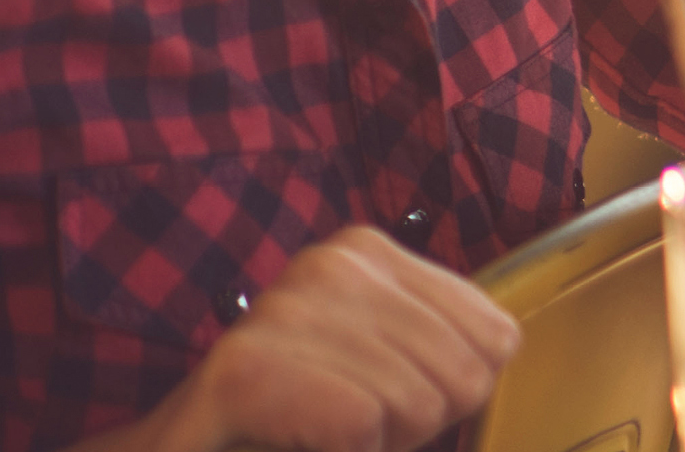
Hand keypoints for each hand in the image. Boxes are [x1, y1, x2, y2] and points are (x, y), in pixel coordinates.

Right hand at [131, 226, 516, 451]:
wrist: (182, 447)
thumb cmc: (293, 411)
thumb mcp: (380, 358)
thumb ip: (445, 344)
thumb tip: (503, 348)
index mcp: (369, 252)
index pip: (497, 337)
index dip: (454, 393)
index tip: (387, 398)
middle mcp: (328, 264)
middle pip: (463, 376)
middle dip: (418, 424)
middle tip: (348, 423)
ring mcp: (283, 310)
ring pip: (415, 404)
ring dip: (377, 443)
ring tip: (316, 430)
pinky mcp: (245, 370)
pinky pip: (359, 424)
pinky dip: (345, 451)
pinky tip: (295, 440)